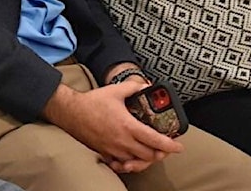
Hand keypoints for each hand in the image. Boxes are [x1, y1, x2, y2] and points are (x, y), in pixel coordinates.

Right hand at [43, 80, 181, 173]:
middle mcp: (123, 141)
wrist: (71, 113)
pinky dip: (130, 164)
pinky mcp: (105, 154)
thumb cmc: (93, 102)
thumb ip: (134, 87)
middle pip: (149, 155)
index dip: (170, 145)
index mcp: (128, 126)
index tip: (179, 146)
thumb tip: (146, 85)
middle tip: (166, 147)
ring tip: (152, 152)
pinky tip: (133, 158)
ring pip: (137, 162)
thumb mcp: (115, 90)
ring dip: (147, 159)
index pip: (155, 140)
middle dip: (161, 153)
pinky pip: (122, 165)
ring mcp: (114, 150)